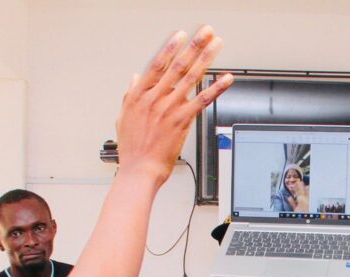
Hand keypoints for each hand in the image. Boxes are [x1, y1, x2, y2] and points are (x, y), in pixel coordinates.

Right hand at [115, 27, 232, 183]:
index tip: (181, 35)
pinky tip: (226, 79)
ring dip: (207, 59)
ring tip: (217, 45)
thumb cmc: (133, 149)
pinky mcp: (182, 122)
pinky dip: (217, 88)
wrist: (139, 171)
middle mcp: (155, 98)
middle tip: (206, 32)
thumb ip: (130, 95)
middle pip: (178, 65)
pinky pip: (203, 101)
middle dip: (194, 46)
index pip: (158, 65)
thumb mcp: (124, 117)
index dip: (171, 48)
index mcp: (140, 95)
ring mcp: (169, 109)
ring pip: (191, 78)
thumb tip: (134, 79)